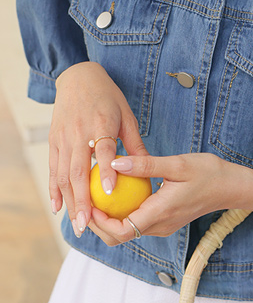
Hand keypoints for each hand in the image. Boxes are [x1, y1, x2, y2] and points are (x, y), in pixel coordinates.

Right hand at [49, 61, 147, 237]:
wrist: (79, 79)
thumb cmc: (109, 98)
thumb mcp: (128, 117)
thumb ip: (135, 144)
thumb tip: (149, 170)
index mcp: (102, 123)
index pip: (104, 150)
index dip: (107, 171)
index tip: (111, 193)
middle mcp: (79, 132)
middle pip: (78, 170)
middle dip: (82, 200)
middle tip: (88, 224)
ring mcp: (63, 138)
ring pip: (63, 174)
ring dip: (68, 201)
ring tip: (77, 223)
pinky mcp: (54, 141)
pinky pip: (53, 169)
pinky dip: (54, 189)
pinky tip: (58, 207)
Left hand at [89, 152, 252, 244]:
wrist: (233, 187)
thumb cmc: (209, 173)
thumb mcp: (178, 164)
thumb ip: (146, 165)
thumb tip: (115, 162)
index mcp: (161, 213)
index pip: (121, 230)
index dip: (100, 223)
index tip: (89, 204)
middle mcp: (161, 225)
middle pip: (120, 236)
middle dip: (99, 224)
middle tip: (87, 200)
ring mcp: (165, 225)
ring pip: (128, 231)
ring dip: (110, 219)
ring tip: (99, 195)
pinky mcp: (168, 220)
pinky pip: (139, 223)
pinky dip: (125, 213)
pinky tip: (121, 194)